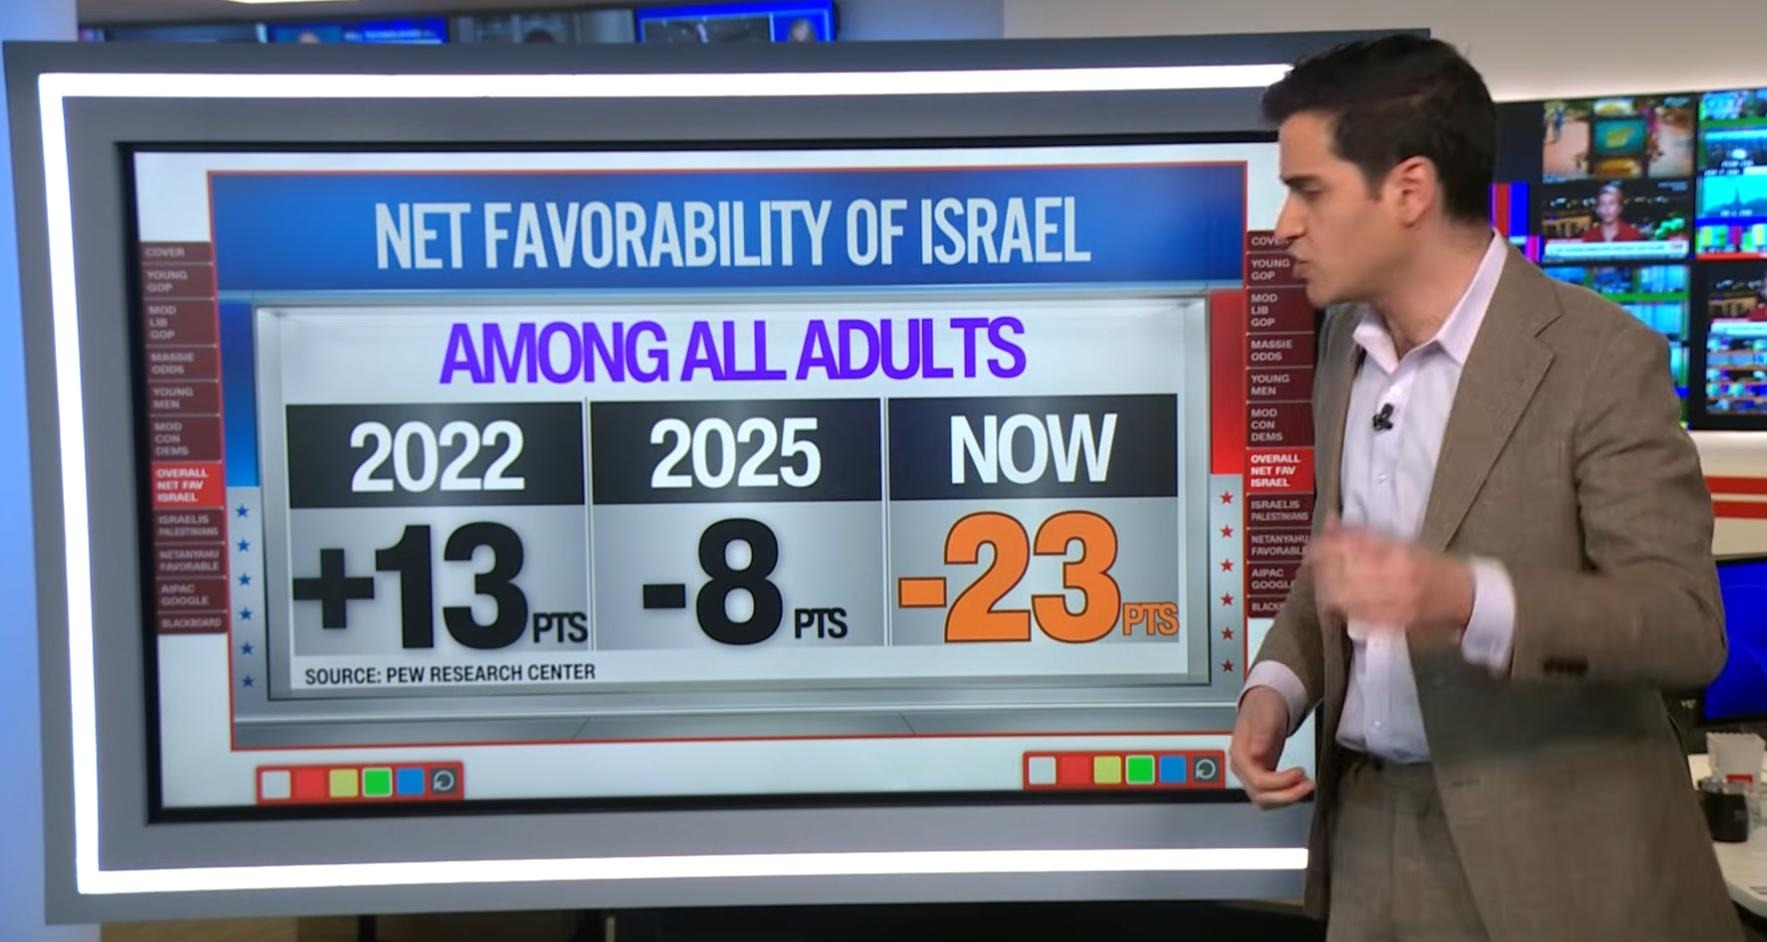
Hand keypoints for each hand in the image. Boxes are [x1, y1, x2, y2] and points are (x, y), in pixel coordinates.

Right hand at [1229, 686, 1313, 807]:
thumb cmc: (1264, 706)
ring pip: (1265, 800)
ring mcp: (1251, 773)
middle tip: (1308, 785)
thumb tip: (1256, 753)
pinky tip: (1299, 785)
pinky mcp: (1262, 774)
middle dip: (1286, 795)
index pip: (1258, 782)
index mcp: (1240, 755)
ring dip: (1287, 797)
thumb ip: (1261, 733)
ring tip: (1306, 786)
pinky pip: (1271, 794)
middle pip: (1260, 796)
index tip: (1299, 772)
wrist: (1264, 703)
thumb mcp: (1265, 714)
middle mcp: (1243, 768)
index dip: (1281, 782)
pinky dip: (1286, 794)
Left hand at [1309, 518, 1473, 635]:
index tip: (1312, 545)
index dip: (1325, 547)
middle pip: (1343, 573)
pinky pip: (1357, 617)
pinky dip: (1341, 607)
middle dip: (1322, 568)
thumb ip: (1365, 534)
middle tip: (1313, 563)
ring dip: (1327, 588)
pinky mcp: (1394, 624)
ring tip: (1321, 581)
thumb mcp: (1404, 542)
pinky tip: (1336, 600)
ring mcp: (1395, 604)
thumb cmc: (1434, 565)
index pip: (1351, 548)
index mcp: (1400, 553)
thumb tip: (1331, 522)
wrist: (1466, 597)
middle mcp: (1397, 579)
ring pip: (1346, 598)